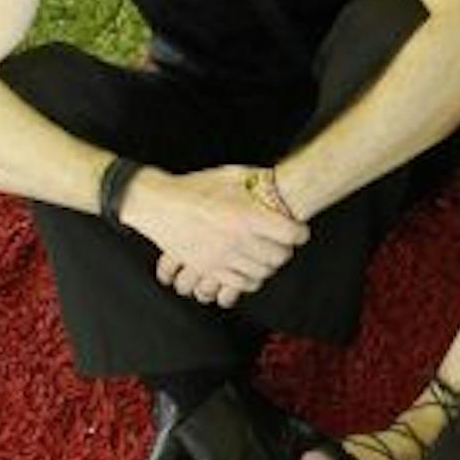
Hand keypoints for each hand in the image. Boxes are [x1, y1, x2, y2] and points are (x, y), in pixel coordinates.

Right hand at [122, 165, 308, 303]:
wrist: (159, 205)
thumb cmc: (195, 187)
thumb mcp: (231, 175)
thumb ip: (258, 181)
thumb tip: (282, 184)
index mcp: (246, 215)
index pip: (291, 233)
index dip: (300, 232)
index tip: (299, 231)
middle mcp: (237, 239)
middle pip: (280, 256)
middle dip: (286, 249)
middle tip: (284, 242)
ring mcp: (223, 257)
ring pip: (263, 272)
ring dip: (269, 264)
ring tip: (268, 254)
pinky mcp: (209, 269)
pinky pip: (242, 284)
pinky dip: (252, 279)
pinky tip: (251, 268)